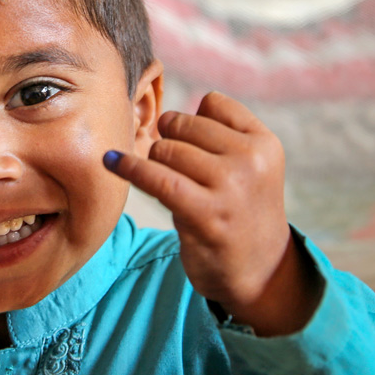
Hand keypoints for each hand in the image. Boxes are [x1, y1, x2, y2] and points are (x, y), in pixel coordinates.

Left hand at [104, 92, 320, 335]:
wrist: (260, 271)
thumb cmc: (241, 212)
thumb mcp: (250, 166)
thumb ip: (218, 135)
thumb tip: (162, 115)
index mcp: (264, 142)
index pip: (212, 103)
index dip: (191, 120)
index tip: (188, 141)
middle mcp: (251, 161)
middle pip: (183, 125)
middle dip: (170, 143)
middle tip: (179, 173)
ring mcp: (230, 187)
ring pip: (166, 150)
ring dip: (156, 165)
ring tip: (173, 188)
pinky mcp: (205, 215)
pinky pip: (155, 178)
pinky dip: (129, 167)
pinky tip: (110, 162)